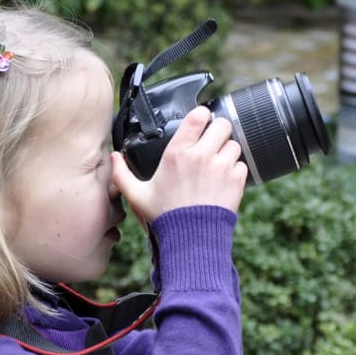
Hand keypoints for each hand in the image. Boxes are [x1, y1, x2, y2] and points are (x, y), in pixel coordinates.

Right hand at [111, 107, 245, 225]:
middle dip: (218, 131)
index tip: (201, 120)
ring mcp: (221, 167)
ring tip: (217, 164)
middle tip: (213, 141)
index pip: (198, 116)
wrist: (190, 239)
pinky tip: (224, 180)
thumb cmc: (164, 217)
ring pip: (234, 144)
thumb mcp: (137, 195)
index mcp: (177, 153)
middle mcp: (201, 155)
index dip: (202, 115)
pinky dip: (235, 170)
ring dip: (227, 151)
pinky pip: (241, 164)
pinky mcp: (236, 181)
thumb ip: (122, 174)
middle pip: (222, 124)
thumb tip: (114, 157)